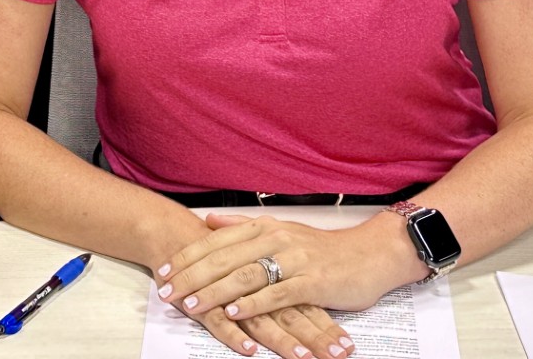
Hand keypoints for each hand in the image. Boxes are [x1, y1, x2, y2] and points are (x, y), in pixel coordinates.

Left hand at [147, 213, 350, 358]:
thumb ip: (242, 226)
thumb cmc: (322, 248)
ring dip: (215, 291)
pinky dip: (253, 303)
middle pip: (224, 258)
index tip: (163, 270)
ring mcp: (294, 260)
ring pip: (245, 275)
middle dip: (191, 276)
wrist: (370, 255)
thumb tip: (207, 220)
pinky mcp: (312, 282)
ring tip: (191, 303)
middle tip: (166, 292)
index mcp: (263, 227)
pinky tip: (234, 312)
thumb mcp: (280, 230)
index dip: (187, 256)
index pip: (216, 241)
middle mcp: (275, 239)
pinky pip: (276, 293)